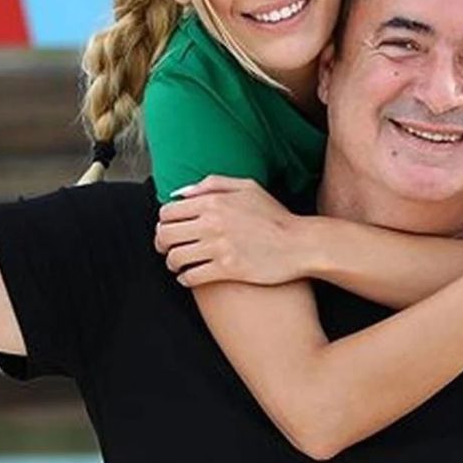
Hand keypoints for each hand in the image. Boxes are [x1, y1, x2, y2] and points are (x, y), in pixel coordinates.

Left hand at [155, 176, 309, 287]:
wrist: (300, 243)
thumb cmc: (275, 216)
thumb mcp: (248, 187)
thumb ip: (212, 184)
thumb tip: (180, 193)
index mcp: (214, 201)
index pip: (168, 212)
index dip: (164, 222)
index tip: (169, 229)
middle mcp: (212, 223)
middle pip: (166, 235)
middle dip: (162, 243)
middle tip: (167, 249)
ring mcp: (219, 247)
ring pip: (175, 258)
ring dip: (172, 263)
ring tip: (179, 264)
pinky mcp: (227, 270)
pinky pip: (191, 277)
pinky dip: (185, 278)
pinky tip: (190, 277)